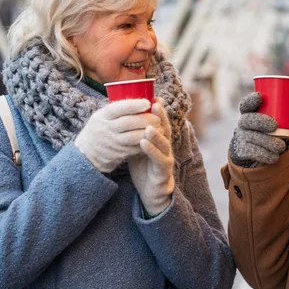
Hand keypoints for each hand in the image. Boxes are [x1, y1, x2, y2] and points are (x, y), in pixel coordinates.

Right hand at [75, 99, 158, 172]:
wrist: (88, 152)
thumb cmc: (102, 127)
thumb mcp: (104, 115)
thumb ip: (120, 108)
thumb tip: (147, 95)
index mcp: (103, 115)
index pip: (118, 108)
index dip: (134, 105)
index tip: (148, 103)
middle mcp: (106, 128)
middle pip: (128, 123)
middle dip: (145, 119)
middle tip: (158, 118)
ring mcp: (111, 142)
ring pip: (132, 137)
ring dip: (148, 133)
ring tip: (160, 128)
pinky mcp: (117, 154)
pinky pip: (134, 149)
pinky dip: (145, 144)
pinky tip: (153, 139)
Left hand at [128, 98, 174, 215]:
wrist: (150, 191)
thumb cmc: (144, 167)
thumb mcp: (138, 147)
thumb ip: (135, 133)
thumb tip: (122, 117)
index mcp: (159, 140)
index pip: (160, 122)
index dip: (159, 110)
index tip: (154, 96)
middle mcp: (165, 147)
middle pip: (165, 128)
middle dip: (161, 116)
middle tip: (155, 104)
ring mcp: (166, 158)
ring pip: (164, 143)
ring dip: (156, 134)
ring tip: (149, 125)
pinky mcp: (163, 171)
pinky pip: (158, 159)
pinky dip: (151, 150)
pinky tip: (143, 143)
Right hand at [229, 92, 288, 166]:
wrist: (263, 151)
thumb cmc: (274, 130)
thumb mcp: (284, 122)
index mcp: (251, 112)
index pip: (246, 104)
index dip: (250, 100)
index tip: (260, 96)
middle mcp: (244, 124)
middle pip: (246, 120)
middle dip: (260, 121)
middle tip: (274, 126)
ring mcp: (242, 137)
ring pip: (250, 137)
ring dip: (266, 141)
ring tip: (281, 146)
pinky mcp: (243, 151)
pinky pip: (251, 152)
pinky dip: (264, 155)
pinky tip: (274, 157)